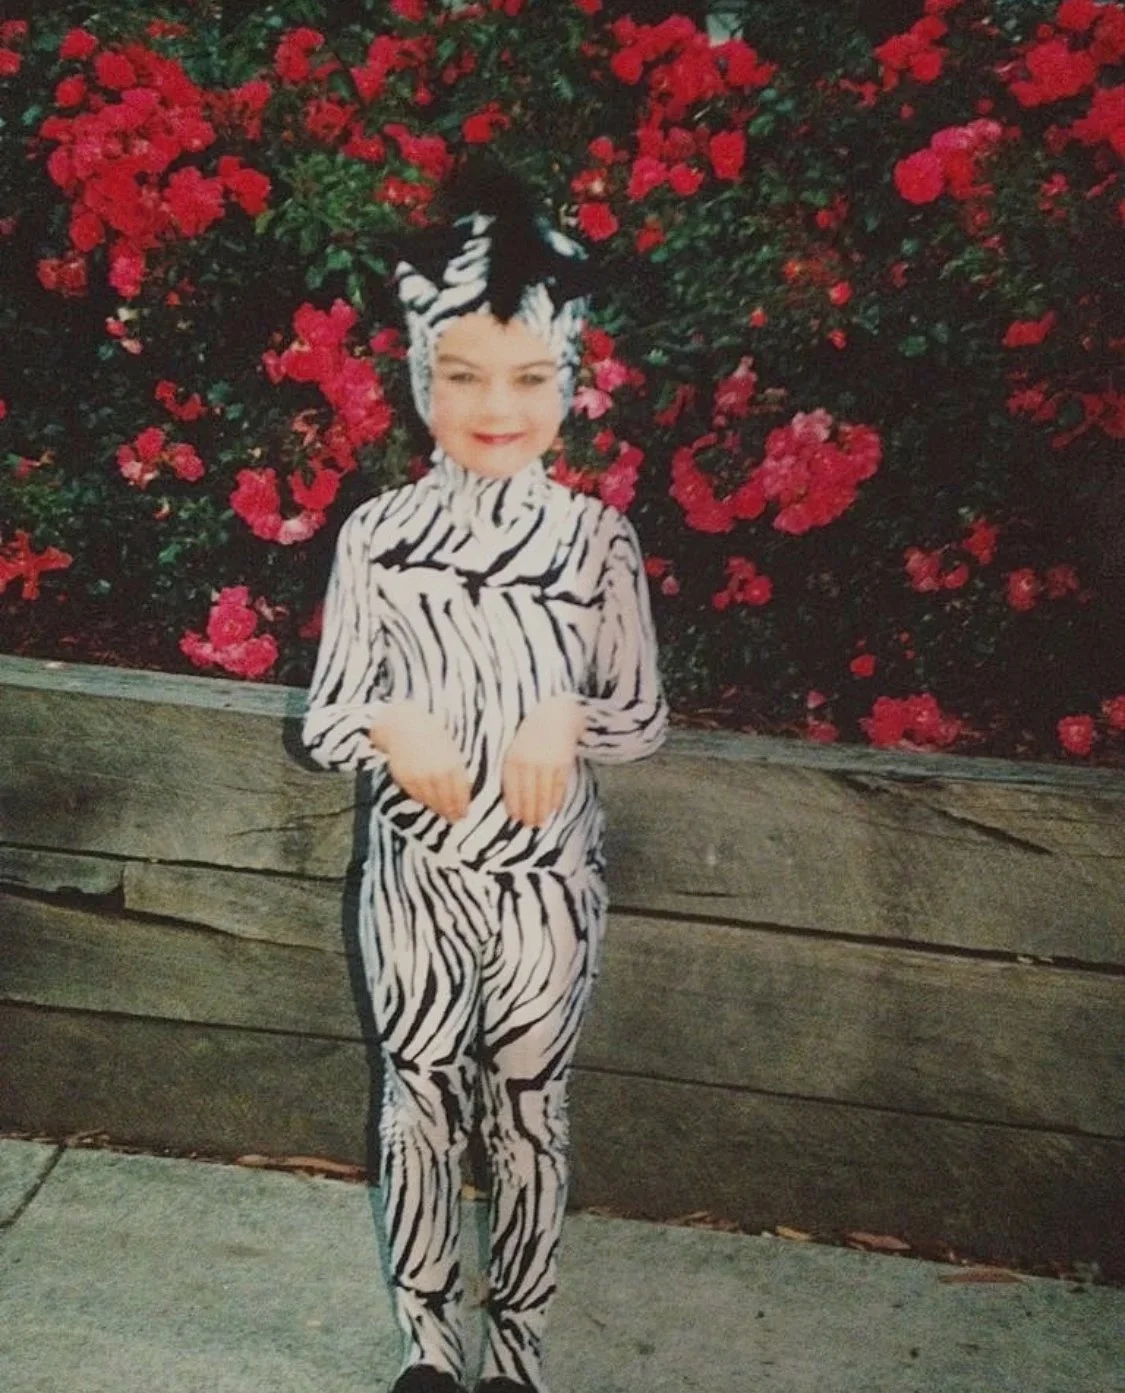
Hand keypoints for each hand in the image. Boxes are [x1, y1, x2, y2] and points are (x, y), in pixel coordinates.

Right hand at [369, 701, 470, 821]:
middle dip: (451, 812)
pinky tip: (429, 803)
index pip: (460, 793)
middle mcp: (436, 773)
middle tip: (455, 819)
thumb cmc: (433, 737)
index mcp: (452, 765)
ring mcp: (419, 777)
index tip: (464, 814)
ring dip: (438, 809)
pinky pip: (417, 795)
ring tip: (443, 814)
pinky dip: (424, 801)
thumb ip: (457, 770)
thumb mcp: (451, 750)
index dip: (462, 806)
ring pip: (431, 800)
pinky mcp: (405, 779)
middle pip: (446, 800)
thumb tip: (465, 792)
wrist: (406, 727)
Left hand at [501, 695, 585, 827]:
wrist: (556, 715)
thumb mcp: (516, 747)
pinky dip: (556, 800)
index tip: (515, 818)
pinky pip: (559, 787)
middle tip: (530, 825)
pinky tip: (554, 809)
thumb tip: (513, 799)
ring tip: (541, 822)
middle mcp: (529, 761)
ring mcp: (547, 763)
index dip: (514, 805)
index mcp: (513, 757)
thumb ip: (514, 769)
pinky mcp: (563, 763)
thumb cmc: (532, 735)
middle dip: (529, 812)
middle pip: (528, 794)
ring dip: (542, 811)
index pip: (511, 788)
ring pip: (544, 794)